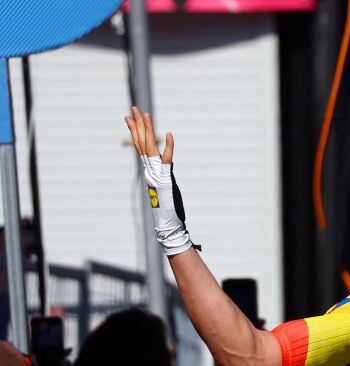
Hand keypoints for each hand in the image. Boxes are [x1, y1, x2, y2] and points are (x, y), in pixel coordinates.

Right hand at [124, 107, 191, 255]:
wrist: (167, 223)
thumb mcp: (163, 189)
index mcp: (148, 171)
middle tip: (134, 108)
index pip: (139, 147)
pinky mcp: (165, 178)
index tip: (129, 118)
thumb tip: (160, 174)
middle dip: (138, 124)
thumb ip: (160, 179)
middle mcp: (149, 170)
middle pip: (142, 142)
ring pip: (149, 147)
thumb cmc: (168, 210)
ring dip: (148, 130)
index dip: (134, 131)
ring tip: (145, 114)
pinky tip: (169, 135)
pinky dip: (168, 147)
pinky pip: (167, 160)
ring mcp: (156, 173)